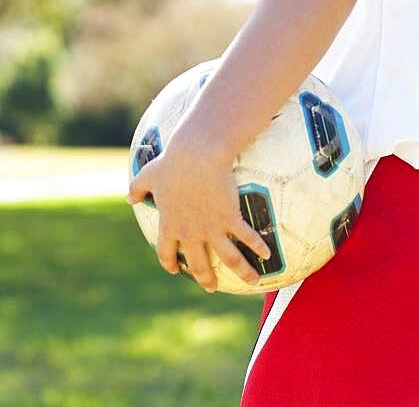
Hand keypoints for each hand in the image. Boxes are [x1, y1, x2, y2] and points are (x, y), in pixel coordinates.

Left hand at [126, 122, 271, 292]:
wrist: (198, 155)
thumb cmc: (173, 163)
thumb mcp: (149, 175)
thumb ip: (137, 188)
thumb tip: (128, 198)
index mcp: (170, 225)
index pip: (166, 252)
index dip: (170, 263)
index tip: (176, 271)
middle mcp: (191, 233)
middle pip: (199, 263)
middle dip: (206, 278)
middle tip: (211, 287)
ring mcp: (212, 228)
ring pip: (229, 259)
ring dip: (243, 272)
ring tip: (253, 281)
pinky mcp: (230, 217)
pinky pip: (246, 236)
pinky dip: (257, 247)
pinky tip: (267, 254)